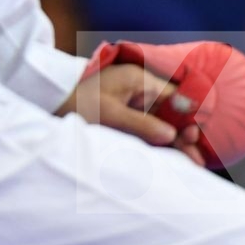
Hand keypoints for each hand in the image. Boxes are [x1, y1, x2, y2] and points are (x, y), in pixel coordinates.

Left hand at [59, 63, 206, 166]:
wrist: (47, 102)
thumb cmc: (75, 103)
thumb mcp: (108, 114)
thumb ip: (141, 124)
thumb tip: (172, 135)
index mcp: (137, 80)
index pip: (173, 96)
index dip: (186, 117)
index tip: (192, 138)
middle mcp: (138, 89)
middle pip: (170, 112)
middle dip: (184, 135)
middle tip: (197, 160)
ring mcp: (131, 103)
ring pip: (161, 123)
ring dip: (175, 143)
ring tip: (194, 165)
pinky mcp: (124, 116)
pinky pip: (148, 129)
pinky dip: (160, 143)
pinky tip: (174, 158)